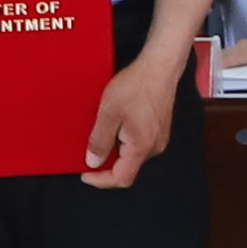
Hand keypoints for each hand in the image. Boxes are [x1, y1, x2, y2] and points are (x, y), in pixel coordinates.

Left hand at [86, 47, 186, 187]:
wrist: (159, 67)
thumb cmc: (137, 85)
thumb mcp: (108, 113)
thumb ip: (99, 141)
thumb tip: (93, 162)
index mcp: (141, 146)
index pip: (121, 178)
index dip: (101, 180)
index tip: (86, 174)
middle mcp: (154, 147)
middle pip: (127, 168)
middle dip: (106, 163)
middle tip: (89, 150)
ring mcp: (159, 138)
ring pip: (132, 155)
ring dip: (115, 150)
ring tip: (103, 131)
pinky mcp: (159, 129)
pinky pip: (139, 143)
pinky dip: (124, 140)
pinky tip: (117, 124)